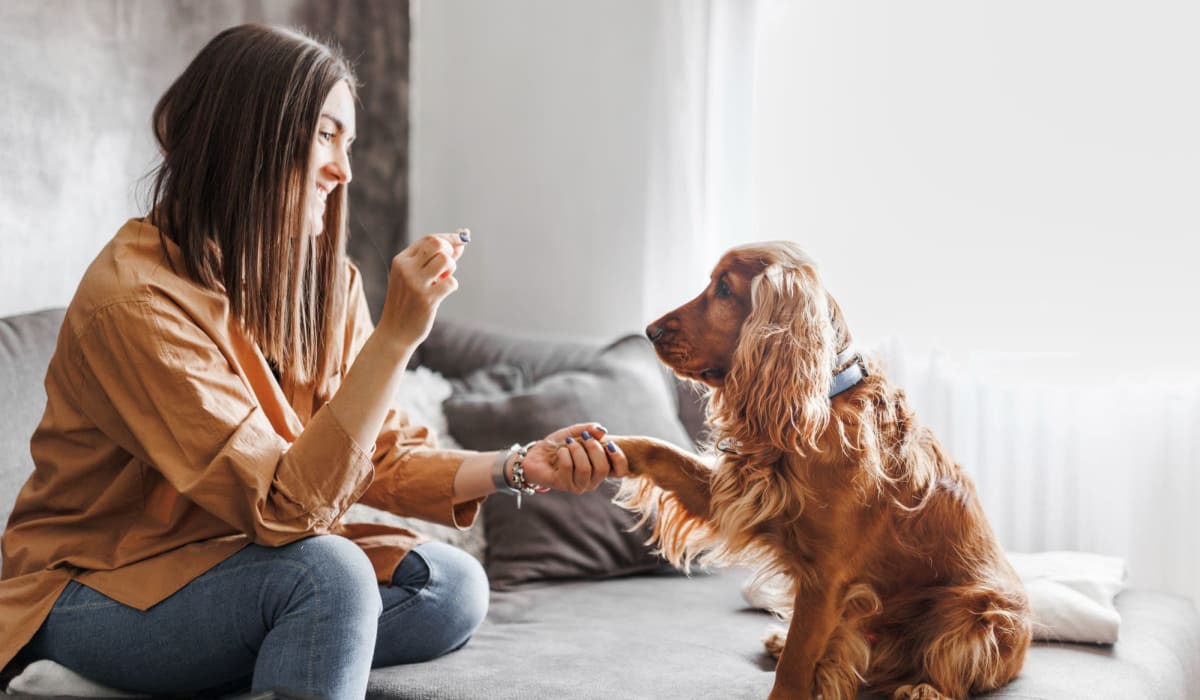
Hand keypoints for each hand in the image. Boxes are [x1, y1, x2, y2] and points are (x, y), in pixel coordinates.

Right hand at [377, 231, 467, 347]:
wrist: (395, 332)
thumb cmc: (408, 302)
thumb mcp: (416, 276)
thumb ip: (435, 259)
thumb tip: (461, 243)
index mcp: (401, 260)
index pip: (429, 239)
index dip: (449, 238)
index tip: (462, 239)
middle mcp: (406, 268)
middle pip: (437, 244)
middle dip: (449, 252)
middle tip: (446, 267)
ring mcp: (415, 283)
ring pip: (445, 260)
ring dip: (451, 269)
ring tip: (442, 280)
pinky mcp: (426, 299)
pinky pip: (451, 282)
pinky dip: (451, 286)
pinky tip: (441, 294)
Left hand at [519, 423, 629, 493]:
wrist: (535, 455)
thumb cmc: (558, 445)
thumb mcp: (575, 433)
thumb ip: (589, 430)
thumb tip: (602, 430)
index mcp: (599, 469)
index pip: (621, 471)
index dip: (619, 458)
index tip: (609, 443)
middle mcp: (592, 480)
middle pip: (603, 468)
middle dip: (593, 448)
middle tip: (583, 438)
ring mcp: (578, 485)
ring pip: (585, 469)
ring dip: (576, 450)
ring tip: (569, 443)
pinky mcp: (563, 485)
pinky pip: (568, 467)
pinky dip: (564, 453)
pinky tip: (559, 452)